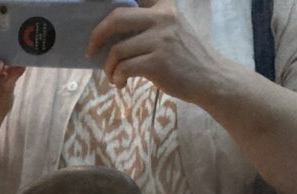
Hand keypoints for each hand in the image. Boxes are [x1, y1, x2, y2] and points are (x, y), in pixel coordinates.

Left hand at [88, 0, 226, 102]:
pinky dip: (116, 78)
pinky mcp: (158, 62)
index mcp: (164, 6)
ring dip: (109, 68)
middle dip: (96, 36)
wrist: (210, 77)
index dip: (106, 1)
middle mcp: (163, 18)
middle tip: (91, 51)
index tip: (86, 1)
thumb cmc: (184, 57)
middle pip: (116, 18)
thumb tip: (105, 33)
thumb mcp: (170, 30)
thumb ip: (146, 24)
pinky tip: (121, 83)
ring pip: (117, 50)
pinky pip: (123, 68)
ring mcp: (162, 39)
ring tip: (114, 76)